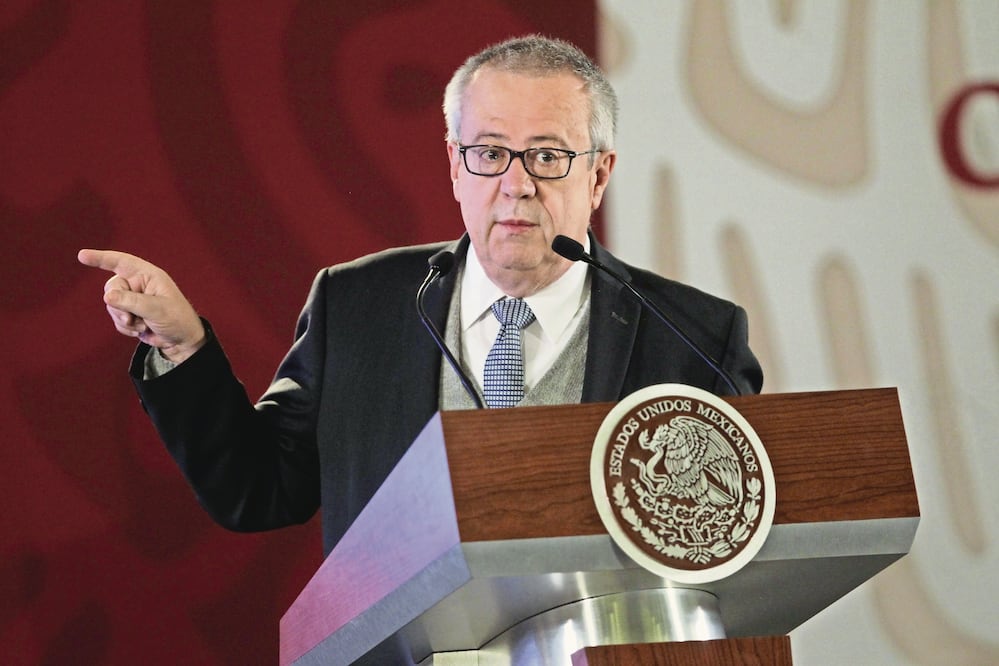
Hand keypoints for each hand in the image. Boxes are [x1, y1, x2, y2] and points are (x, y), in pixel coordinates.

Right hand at [78, 249, 206, 362]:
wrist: (182, 340)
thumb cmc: (177, 319)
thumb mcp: (157, 309)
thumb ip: (131, 302)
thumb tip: (107, 296)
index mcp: (148, 275)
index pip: (121, 262)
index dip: (101, 258)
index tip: (82, 255)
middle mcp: (138, 284)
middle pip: (112, 288)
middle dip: (118, 306)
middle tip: (131, 318)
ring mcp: (132, 299)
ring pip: (111, 305)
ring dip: (124, 319)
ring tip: (143, 325)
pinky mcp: (129, 313)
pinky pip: (115, 318)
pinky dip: (125, 327)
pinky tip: (141, 330)